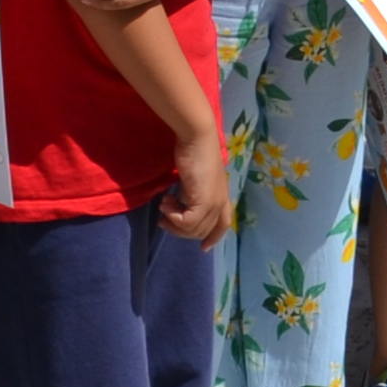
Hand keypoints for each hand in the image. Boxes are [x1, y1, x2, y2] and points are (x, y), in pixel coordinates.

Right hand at [160, 127, 231, 242]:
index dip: (213, 237)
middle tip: (163, 218)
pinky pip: (187, 222)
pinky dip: (173, 217)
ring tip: (163, 206)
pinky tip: (164, 203)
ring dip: (174, 222)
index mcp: (222, 196)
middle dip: (180, 229)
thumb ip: (192, 192)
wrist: (197, 138)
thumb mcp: (194, 178)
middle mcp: (221, 202)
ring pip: (193, 229)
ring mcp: (214, 203)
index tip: (203, 248)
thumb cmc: (194, 151)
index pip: (223, 224)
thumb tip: (181, 204)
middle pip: (202, 231)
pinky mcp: (204, 202)